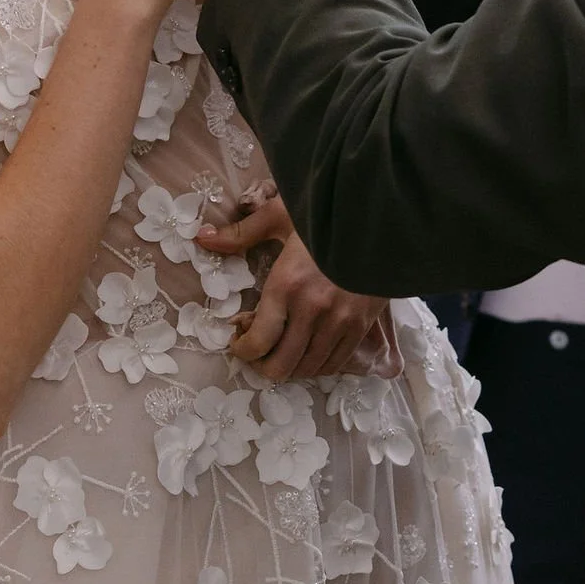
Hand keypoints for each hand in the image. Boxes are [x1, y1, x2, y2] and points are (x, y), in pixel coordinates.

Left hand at [198, 192, 393, 379]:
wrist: (382, 219)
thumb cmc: (328, 214)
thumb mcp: (281, 216)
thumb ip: (241, 234)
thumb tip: (202, 239)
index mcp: (288, 285)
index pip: (259, 341)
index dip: (242, 351)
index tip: (237, 343)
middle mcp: (313, 310)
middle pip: (281, 365)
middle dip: (262, 366)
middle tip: (257, 352)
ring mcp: (341, 322)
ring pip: (308, 369)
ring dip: (290, 367)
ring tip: (282, 350)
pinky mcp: (362, 327)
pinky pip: (334, 363)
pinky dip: (316, 365)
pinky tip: (308, 351)